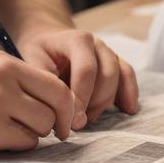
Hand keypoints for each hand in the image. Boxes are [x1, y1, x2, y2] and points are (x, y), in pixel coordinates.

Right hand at [0, 50, 76, 153]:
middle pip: (55, 105)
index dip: (65, 104)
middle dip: (56, 122)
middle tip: (51, 131)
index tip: (63, 117)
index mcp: (4, 62)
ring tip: (12, 130)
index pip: (55, 83)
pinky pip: (22, 142)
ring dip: (34, 133)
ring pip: (41, 126)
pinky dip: (17, 144)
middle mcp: (3, 80)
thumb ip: (11, 75)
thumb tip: (45, 93)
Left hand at [16, 27, 138, 126]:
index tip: (72, 122)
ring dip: (105, 104)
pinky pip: (128, 76)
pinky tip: (128, 109)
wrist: (48, 38)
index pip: (86, 70)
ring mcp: (109, 52)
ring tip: (87, 118)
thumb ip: (46, 82)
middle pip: (107, 76)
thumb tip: (59, 110)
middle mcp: (97, 44)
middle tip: (77, 124)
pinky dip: (130, 93)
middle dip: (93, 104)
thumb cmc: (39, 51)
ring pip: (118, 78)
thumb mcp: (33, 61)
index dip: (81, 98)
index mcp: (77, 39)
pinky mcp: (116, 62)